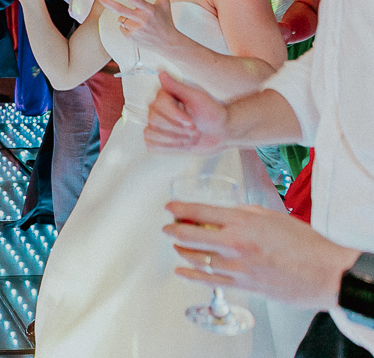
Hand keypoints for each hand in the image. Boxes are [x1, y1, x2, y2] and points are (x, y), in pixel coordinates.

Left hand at [98, 0, 180, 54]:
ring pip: (120, 18)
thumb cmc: (166, 22)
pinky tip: (137, 28)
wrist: (168, 43)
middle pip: (119, 9)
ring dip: (124, 17)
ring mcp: (136, 29)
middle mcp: (142, 19)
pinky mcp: (131, 38)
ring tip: (138, 21)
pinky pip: (121, 28)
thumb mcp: (165, 4)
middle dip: (106, 1)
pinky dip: (126, 26)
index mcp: (149, 9)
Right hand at [144, 71, 227, 152]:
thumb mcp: (197, 98)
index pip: (158, 106)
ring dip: (173, 139)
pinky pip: (151, 144)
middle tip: (194, 130)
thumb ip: (177, 86)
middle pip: (154, 120)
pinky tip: (180, 143)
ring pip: (151, 132)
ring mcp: (158, 124)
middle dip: (177, 129)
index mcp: (165, 96)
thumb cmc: (212, 113)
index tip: (191, 123)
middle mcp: (158, 109)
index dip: (174, 117)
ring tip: (189, 138)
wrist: (220, 132)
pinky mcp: (159, 139)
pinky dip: (166, 146)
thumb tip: (161, 72)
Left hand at [163, 201, 360, 309]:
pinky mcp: (243, 285)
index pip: (201, 211)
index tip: (170, 207)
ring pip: (198, 258)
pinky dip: (191, 275)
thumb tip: (226, 212)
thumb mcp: (272, 217)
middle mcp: (236, 244)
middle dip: (173, 230)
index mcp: (243, 223)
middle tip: (167, 227)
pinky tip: (181, 270)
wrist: (326, 273)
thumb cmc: (305, 244)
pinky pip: (209, 280)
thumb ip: (245, 213)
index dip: (180, 208)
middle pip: (192, 235)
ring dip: (182, 250)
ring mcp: (238, 267)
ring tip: (176, 244)